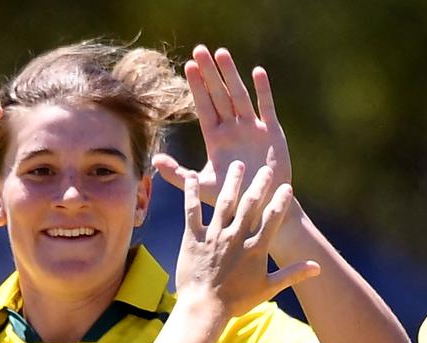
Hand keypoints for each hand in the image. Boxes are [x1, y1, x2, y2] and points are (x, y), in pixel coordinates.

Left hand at [154, 46, 290, 204]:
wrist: (260, 208)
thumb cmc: (230, 199)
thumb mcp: (201, 186)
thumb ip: (178, 174)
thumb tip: (154, 161)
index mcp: (216, 138)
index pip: (204, 106)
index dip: (197, 86)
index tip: (188, 66)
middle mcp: (232, 129)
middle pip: (219, 94)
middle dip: (210, 73)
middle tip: (199, 50)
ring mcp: (252, 128)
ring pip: (239, 96)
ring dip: (231, 75)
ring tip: (222, 53)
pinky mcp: (272, 133)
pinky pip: (266, 108)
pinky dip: (263, 91)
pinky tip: (257, 72)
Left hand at [176, 161, 318, 317]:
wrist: (204, 308)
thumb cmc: (237, 301)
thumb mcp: (268, 288)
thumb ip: (293, 274)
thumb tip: (318, 267)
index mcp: (255, 248)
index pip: (272, 219)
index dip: (281, 201)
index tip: (286, 186)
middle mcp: (236, 237)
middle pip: (250, 204)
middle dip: (259, 184)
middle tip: (264, 169)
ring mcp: (214, 236)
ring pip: (224, 203)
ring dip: (232, 182)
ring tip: (238, 166)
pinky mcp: (193, 238)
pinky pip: (192, 211)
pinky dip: (190, 193)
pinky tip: (191, 176)